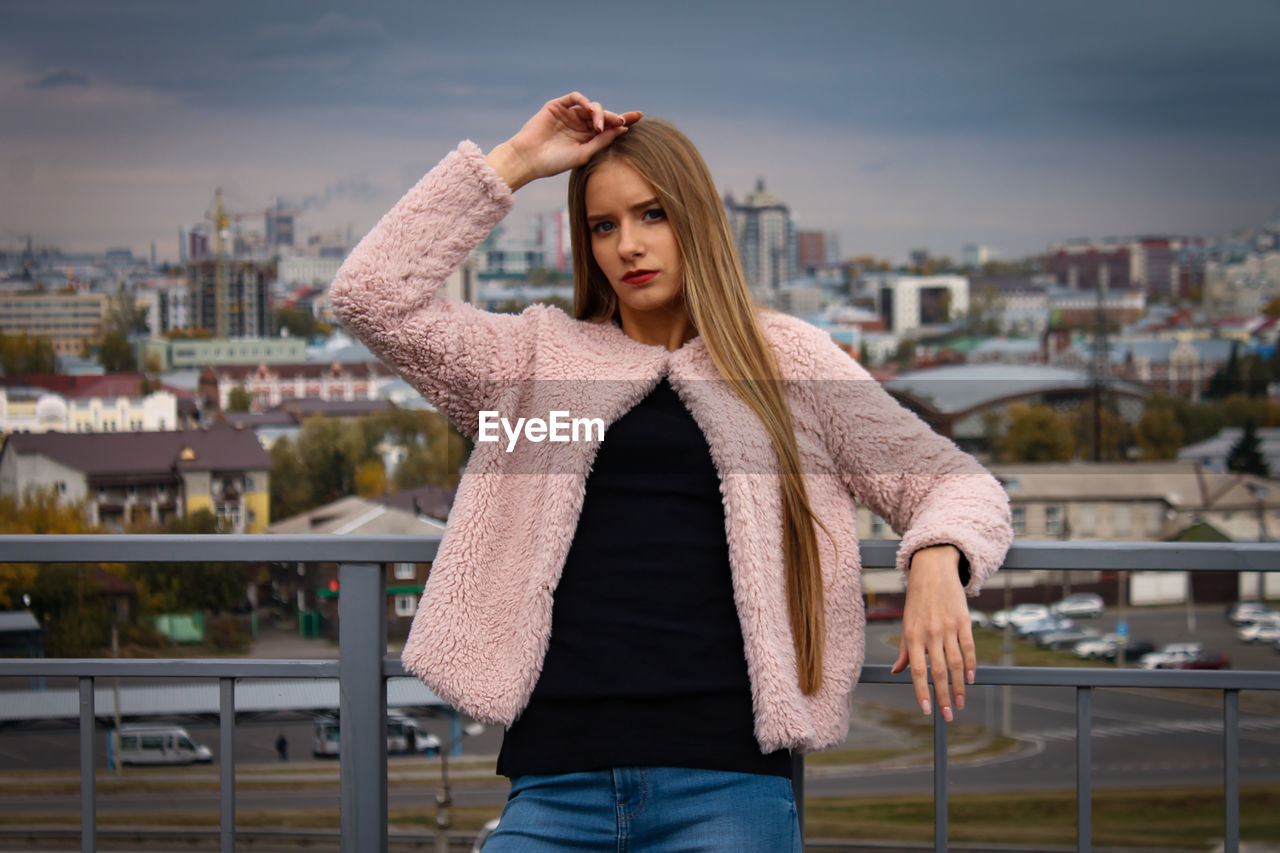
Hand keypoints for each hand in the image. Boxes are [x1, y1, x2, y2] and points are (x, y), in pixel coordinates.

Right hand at [486, 92, 642, 190]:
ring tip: (599, 125)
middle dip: (614, 117)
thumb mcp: (584, 154)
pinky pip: (576, 97)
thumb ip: (602, 141)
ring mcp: (569, 114)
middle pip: (603, 115)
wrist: (529, 159)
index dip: (624, 120)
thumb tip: (623, 129)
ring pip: (592, 106)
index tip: (639, 117)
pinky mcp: (558, 106)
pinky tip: (590, 110)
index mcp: (587, 137)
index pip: (609, 126)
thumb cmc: (555, 162)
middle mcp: (580, 124)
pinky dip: (585, 101)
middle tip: (622, 121)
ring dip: (600, 113)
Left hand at [889, 545, 974, 721]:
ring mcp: (948, 627)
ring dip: (959, 687)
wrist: (933, 570)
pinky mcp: (964, 621)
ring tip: (959, 703)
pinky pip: (969, 648)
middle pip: (938, 672)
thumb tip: (897, 673)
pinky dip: (970, 666)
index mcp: (912, 635)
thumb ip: (904, 650)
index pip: (916, 670)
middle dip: (943, 697)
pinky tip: (970, 680)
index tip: (926, 711)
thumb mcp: (906, 623)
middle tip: (948, 716)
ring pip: (956, 664)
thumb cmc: (916, 600)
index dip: (921, 692)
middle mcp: (930, 633)